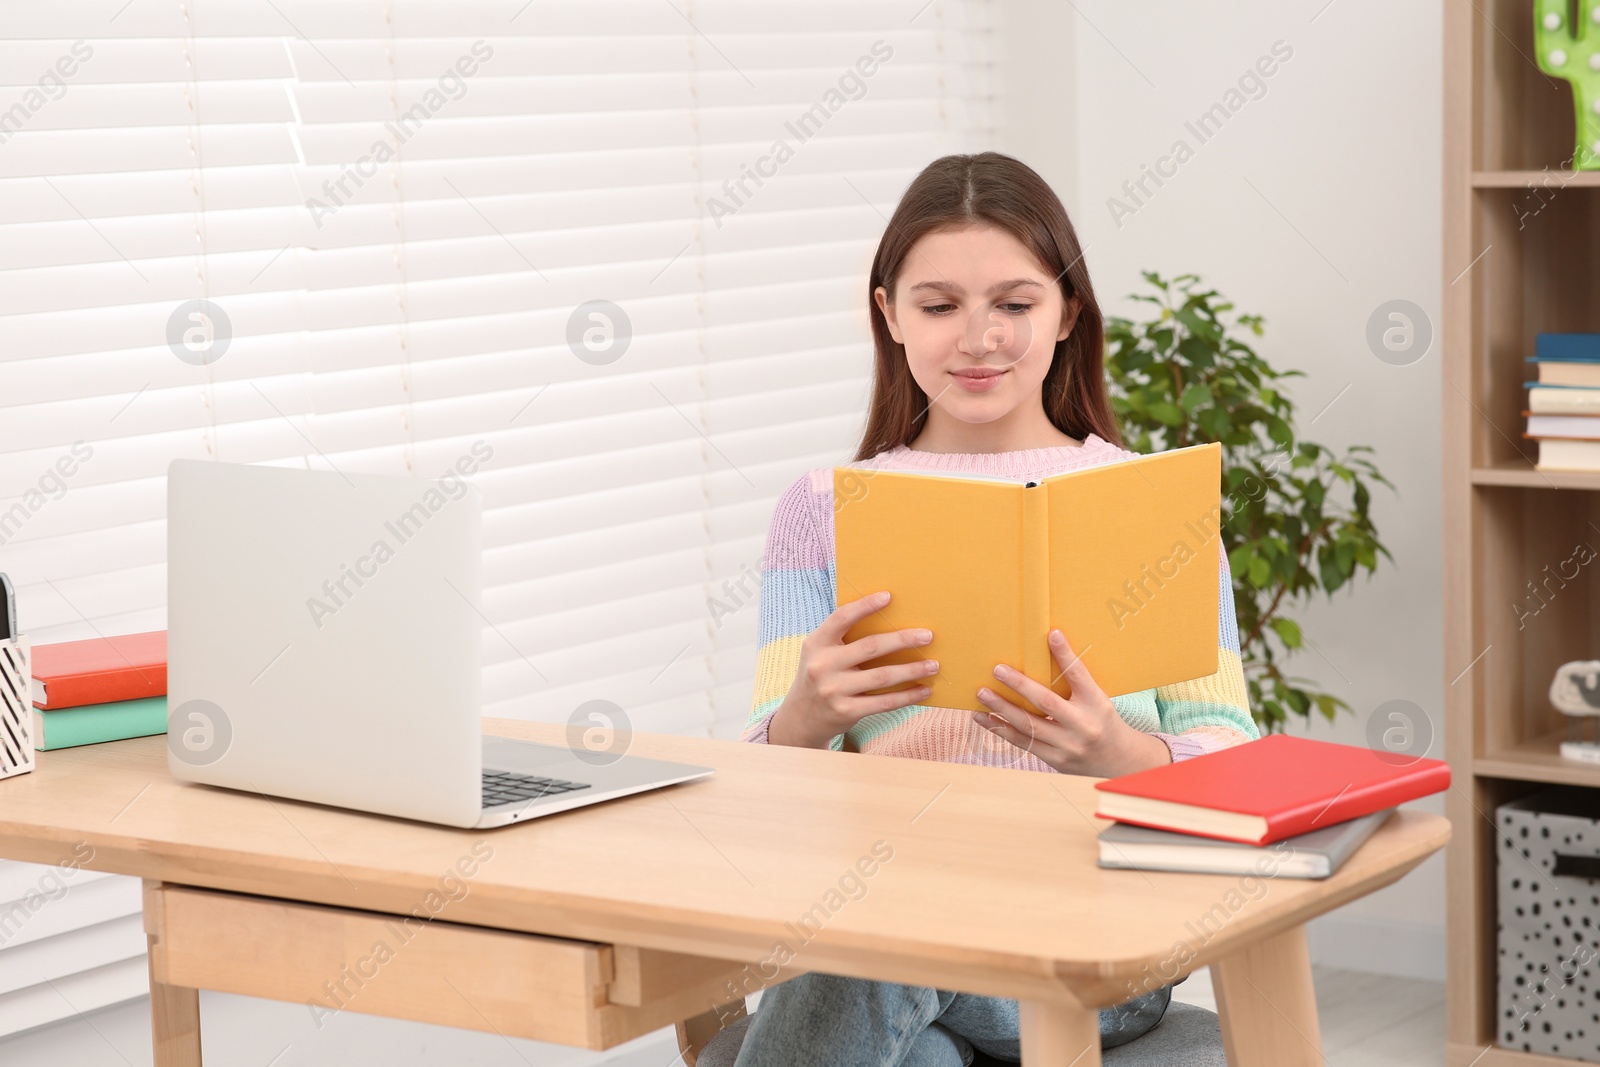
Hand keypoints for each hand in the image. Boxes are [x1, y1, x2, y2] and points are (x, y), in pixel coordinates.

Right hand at [768, 590, 938, 748]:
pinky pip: (884, 702)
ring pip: (882, 676)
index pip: (841, 618)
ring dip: (912, 669)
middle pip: (870, 647)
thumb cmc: (821, 675)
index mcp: (816, 643)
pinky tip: (924, 690)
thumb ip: (844, 638)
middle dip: (902, 640)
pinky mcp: (847, 711)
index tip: (888, 596)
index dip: (864, 606)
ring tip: (933, 665)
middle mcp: (822, 665)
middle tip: (928, 635)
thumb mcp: (820, 653)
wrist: (801, 718)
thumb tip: (890, 621)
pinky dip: (908, 696)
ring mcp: (834, 690)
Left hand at [971, 628, 1170, 776]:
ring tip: (982, 694)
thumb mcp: (1098, 700)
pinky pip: (1023, 742)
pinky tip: (984, 717)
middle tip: (997, 669)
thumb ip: (1075, 683)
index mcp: (1097, 704)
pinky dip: (1001, 729)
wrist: (1119, 761)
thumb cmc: (1102, 722)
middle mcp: (1083, 725)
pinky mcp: (1055, 760)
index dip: (1065, 655)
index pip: (1079, 676)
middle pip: (1047, 702)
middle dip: (1019, 685)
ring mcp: (1068, 746)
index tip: (1052, 634)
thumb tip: (1046, 650)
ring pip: (1029, 725)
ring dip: (1001, 709)